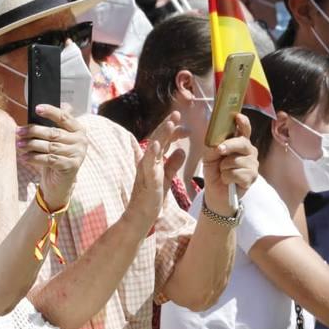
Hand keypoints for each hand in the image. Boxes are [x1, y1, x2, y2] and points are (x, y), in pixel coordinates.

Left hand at [17, 105, 86, 209]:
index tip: (36, 108)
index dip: (51, 111)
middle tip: (18, 131)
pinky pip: (50, 159)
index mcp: (78, 130)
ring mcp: (78, 154)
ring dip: (32, 144)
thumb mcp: (54, 141)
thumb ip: (49, 127)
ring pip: (50, 146)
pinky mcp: (72, 166)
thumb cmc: (54, 157)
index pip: (64, 117)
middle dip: (34, 131)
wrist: (59, 183)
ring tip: (19, 144)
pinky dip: (35, 158)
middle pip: (54, 133)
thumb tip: (34, 113)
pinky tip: (24, 157)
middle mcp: (81, 140)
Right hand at [127, 113, 186, 228]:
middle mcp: (148, 161)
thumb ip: (173, 164)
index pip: (164, 141)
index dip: (173, 132)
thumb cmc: (152, 196)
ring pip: (153, 147)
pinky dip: (152, 154)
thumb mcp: (167, 177)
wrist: (142, 215)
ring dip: (161, 134)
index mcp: (154, 160)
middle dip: (167, 126)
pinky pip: (148, 164)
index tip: (186, 128)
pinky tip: (157, 145)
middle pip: (158, 138)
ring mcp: (146, 168)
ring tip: (170, 123)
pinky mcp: (146, 178)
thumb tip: (181, 151)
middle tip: (176, 113)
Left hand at [201, 112, 257, 215]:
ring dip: (224, 167)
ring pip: (236, 160)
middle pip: (242, 143)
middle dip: (229, 146)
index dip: (243, 122)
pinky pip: (237, 173)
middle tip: (219, 151)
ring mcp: (253, 164)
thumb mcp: (209, 155)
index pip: (244, 129)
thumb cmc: (214, 170)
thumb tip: (218, 143)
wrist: (215, 192)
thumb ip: (213, 145)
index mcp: (240, 142)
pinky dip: (227, 177)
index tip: (237, 116)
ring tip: (223, 172)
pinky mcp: (252, 177)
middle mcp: (249, 151)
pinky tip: (228, 180)